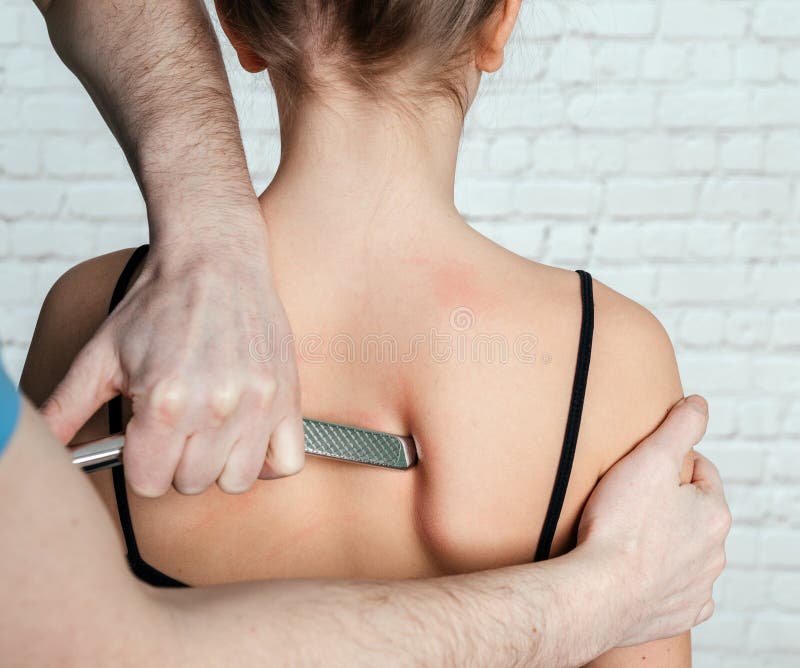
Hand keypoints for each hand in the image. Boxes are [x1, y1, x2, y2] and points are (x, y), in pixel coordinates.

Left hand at [40, 208, 304, 496]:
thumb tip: (44, 447)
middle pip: (192, 483)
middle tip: (176, 428)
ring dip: (220, 464)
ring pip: (237, 480)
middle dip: (177, 463)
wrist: (216, 259)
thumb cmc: (161, 303)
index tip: (145, 440)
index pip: (151, 483)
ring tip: (210, 432)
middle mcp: (215, 406)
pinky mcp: (288, 396)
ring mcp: (258, 403)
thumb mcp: (103, 353)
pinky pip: (287, 463)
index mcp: (165, 400)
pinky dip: (267, 461)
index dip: (142, 464)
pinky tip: (247, 437)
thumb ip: (66, 407)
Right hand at [578, 395, 730, 646]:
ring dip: (666, 543)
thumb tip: (699, 403)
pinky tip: (637, 573)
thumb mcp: (650, 459)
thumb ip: (679, 426)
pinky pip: (677, 592)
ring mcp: (697, 587)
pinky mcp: (678, 614)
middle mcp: (715, 553)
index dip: (670, 464)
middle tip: (628, 500)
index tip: (641, 469)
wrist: (599, 592)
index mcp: (713, 513)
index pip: (702, 473)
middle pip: (694, 514)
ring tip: (626, 536)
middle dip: (668, 504)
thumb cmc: (620, 526)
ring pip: (687, 553)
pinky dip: (662, 582)